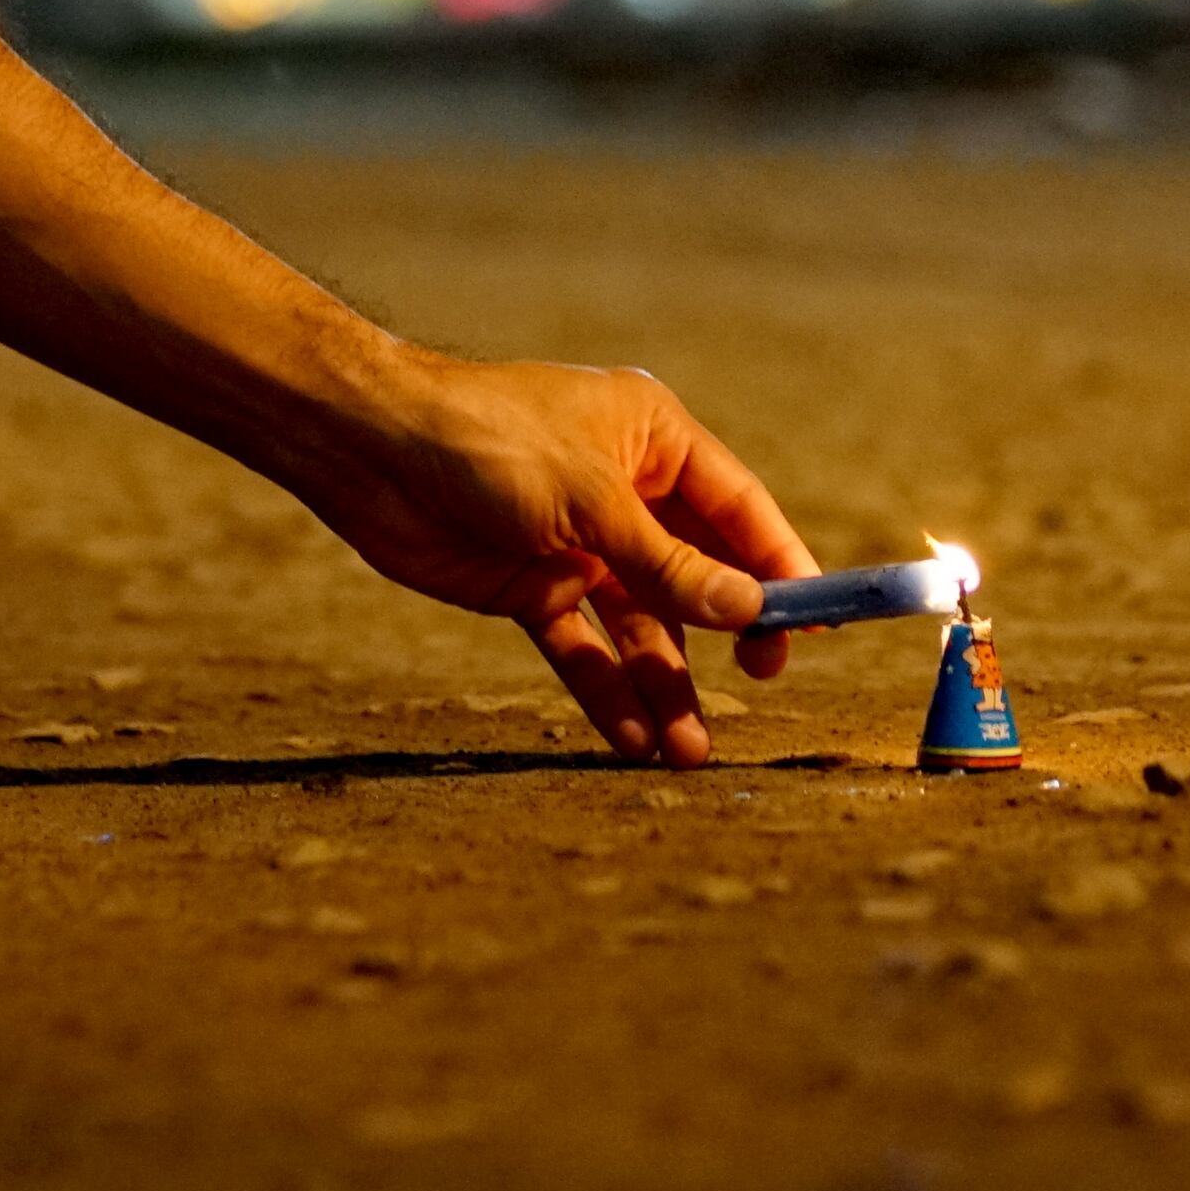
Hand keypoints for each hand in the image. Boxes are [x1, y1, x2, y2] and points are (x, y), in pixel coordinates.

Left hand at [280, 350, 815, 767]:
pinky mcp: (533, 584)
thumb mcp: (592, 502)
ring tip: (689, 752)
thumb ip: (671, 566)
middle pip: (697, 574)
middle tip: (762, 685)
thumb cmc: (488, 443)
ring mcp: (579, 542)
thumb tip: (753, 612)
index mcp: (653, 438)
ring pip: (643, 625)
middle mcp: (623, 489)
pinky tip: (632, 741)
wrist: (370, 454)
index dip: (782, 566)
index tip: (818, 626)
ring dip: (667, 685)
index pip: (740, 509)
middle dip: (729, 635)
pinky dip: (608, 690)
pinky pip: (585, 647)